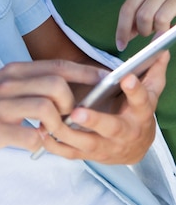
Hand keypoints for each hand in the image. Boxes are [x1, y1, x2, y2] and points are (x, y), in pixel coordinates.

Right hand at [0, 59, 105, 164]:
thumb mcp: (4, 85)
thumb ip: (30, 82)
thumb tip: (65, 85)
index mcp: (14, 70)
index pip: (58, 66)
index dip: (85, 72)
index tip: (107, 79)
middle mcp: (8, 82)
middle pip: (56, 84)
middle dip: (71, 103)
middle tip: (68, 117)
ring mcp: (0, 105)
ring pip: (46, 108)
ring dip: (57, 126)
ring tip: (52, 133)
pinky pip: (28, 136)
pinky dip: (38, 143)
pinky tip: (33, 143)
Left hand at [35, 50, 169, 163]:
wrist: (134, 148)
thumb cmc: (136, 113)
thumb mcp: (149, 93)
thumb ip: (152, 71)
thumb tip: (162, 49)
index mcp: (140, 114)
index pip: (142, 101)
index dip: (135, 90)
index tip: (126, 77)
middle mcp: (125, 133)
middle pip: (112, 128)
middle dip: (95, 121)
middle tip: (78, 112)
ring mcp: (107, 147)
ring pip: (88, 143)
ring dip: (68, 134)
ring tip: (50, 121)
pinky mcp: (90, 155)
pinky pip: (71, 153)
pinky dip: (55, 145)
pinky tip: (41, 132)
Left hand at [116, 0, 175, 50]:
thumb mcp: (155, 2)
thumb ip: (140, 14)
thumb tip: (126, 34)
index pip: (127, 8)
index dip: (122, 29)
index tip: (120, 44)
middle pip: (141, 15)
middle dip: (143, 31)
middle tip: (149, 34)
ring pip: (156, 19)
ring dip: (157, 32)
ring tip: (162, 30)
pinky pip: (168, 20)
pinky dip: (166, 31)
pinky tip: (169, 31)